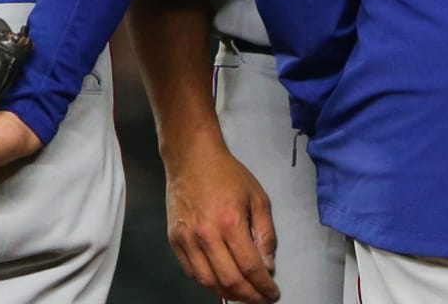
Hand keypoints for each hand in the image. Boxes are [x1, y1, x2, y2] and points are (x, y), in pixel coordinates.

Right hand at [165, 139, 278, 302]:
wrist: (192, 159)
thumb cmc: (228, 175)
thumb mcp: (257, 197)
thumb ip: (265, 232)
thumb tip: (268, 265)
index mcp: (230, 222)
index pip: (249, 266)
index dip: (263, 285)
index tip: (272, 294)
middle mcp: (207, 235)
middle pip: (229, 280)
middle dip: (249, 296)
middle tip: (261, 299)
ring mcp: (187, 241)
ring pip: (208, 282)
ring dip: (229, 295)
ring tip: (244, 295)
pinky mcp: (175, 242)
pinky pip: (193, 273)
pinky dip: (209, 283)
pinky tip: (222, 283)